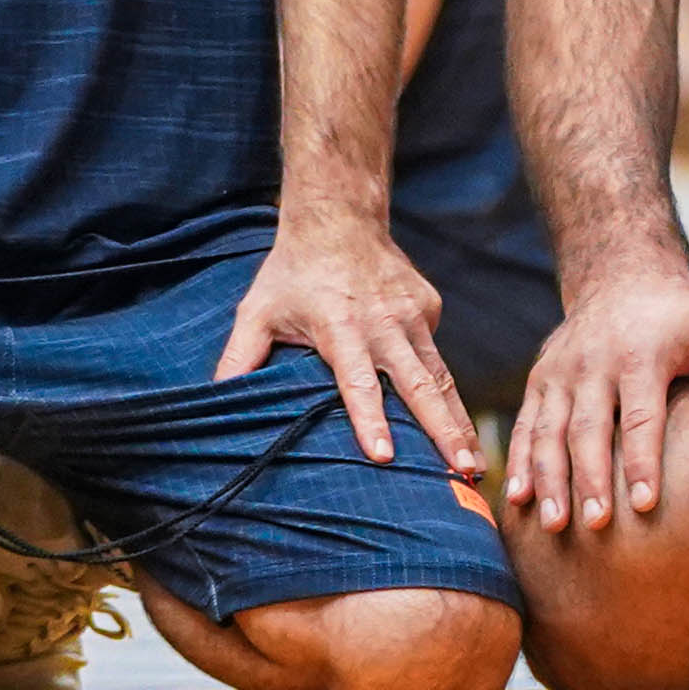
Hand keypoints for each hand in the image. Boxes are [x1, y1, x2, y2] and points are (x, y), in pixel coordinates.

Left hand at [220, 211, 477, 473]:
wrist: (339, 215)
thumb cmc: (292, 272)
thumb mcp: (258, 311)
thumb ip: (239, 356)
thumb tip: (214, 401)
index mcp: (341, 326)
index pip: (357, 381)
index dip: (369, 419)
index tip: (384, 457)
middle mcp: (384, 322)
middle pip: (419, 385)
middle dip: (444, 432)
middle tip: (464, 474)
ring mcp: (413, 314)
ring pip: (441, 376)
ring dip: (460, 422)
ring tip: (474, 467)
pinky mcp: (429, 307)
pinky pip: (436, 353)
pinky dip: (446, 387)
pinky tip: (453, 420)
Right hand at [509, 263, 688, 534]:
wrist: (623, 275)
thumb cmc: (688, 320)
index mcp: (643, 352)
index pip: (641, 415)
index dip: (641, 461)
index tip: (646, 506)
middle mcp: (594, 360)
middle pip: (588, 428)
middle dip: (590, 480)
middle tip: (598, 526)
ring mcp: (562, 369)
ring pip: (549, 430)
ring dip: (549, 479)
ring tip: (554, 526)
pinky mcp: (540, 378)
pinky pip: (525, 425)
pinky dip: (520, 462)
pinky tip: (518, 499)